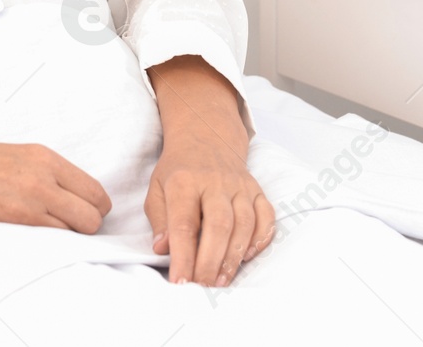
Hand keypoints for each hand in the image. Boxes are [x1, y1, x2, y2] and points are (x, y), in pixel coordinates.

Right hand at [0, 136, 113, 233]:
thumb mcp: (19, 158)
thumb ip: (50, 175)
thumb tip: (78, 200)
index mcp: (45, 158)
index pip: (95, 192)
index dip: (95, 209)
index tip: (83, 213)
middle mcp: (42, 179)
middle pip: (92, 217)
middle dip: (85, 228)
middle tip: (68, 227)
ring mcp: (28, 203)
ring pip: (73, 234)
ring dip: (66, 238)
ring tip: (44, 231)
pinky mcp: (12, 223)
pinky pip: (48, 242)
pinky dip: (47, 245)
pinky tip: (31, 237)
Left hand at [145, 123, 274, 285]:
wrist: (206, 137)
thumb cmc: (177, 171)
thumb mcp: (156, 188)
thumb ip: (159, 220)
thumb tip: (163, 250)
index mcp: (184, 181)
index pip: (184, 223)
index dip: (183, 255)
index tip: (180, 281)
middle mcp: (215, 182)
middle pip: (218, 225)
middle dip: (211, 261)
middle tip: (203, 287)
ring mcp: (239, 185)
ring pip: (244, 223)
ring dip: (234, 256)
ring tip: (221, 281)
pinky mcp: (257, 189)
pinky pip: (266, 216)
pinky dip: (260, 239)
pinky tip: (247, 257)